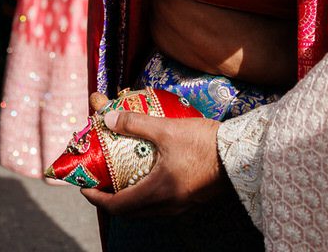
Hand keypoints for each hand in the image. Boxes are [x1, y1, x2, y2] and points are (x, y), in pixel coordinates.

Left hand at [80, 93, 226, 215]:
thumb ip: (135, 123)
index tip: (84, 187)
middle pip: (130, 211)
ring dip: (129, 196)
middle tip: (100, 181)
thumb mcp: (167, 128)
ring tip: (120, 176)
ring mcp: (182, 205)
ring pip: (146, 209)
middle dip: (110, 198)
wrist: (242, 152)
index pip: (117, 206)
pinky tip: (148, 172)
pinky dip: (147, 193)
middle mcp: (168, 205)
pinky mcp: (192, 198)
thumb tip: (107, 117)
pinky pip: (161, 203)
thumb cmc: (205, 143)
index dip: (96, 198)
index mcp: (158, 192)